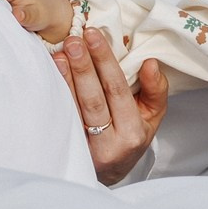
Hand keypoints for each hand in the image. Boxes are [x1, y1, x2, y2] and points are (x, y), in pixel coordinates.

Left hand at [52, 27, 167, 184]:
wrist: (110, 173)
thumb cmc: (132, 136)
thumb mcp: (152, 116)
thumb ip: (155, 89)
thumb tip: (150, 63)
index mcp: (132, 133)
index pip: (117, 91)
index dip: (105, 62)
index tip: (93, 35)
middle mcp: (108, 144)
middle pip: (93, 100)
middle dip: (83, 67)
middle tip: (74, 40)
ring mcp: (85, 149)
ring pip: (74, 110)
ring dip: (65, 79)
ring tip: (60, 53)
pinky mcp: (67, 149)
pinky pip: (62, 118)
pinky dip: (56, 94)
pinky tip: (52, 74)